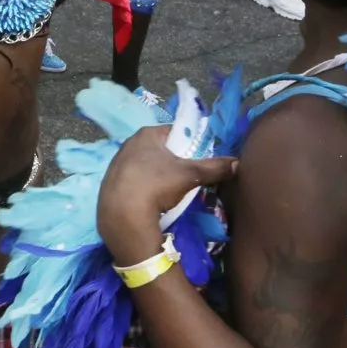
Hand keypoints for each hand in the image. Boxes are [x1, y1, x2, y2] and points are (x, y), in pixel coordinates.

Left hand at [95, 127, 238, 264]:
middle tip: (186, 177)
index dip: (188, 142)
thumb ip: (215, 167)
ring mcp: (116, 165)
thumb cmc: (157, 185)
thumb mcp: (190, 175)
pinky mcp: (109, 185)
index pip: (174, 131)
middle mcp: (127, 144)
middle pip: (159, 149)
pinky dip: (142, 189)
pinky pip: (132, 182)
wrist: (122, 216)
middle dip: (172, 161)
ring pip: (144, 166)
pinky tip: (150, 202)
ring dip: (156, 176)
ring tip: (168, 192)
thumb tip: (238, 163)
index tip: (197, 157)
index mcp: (146, 134)